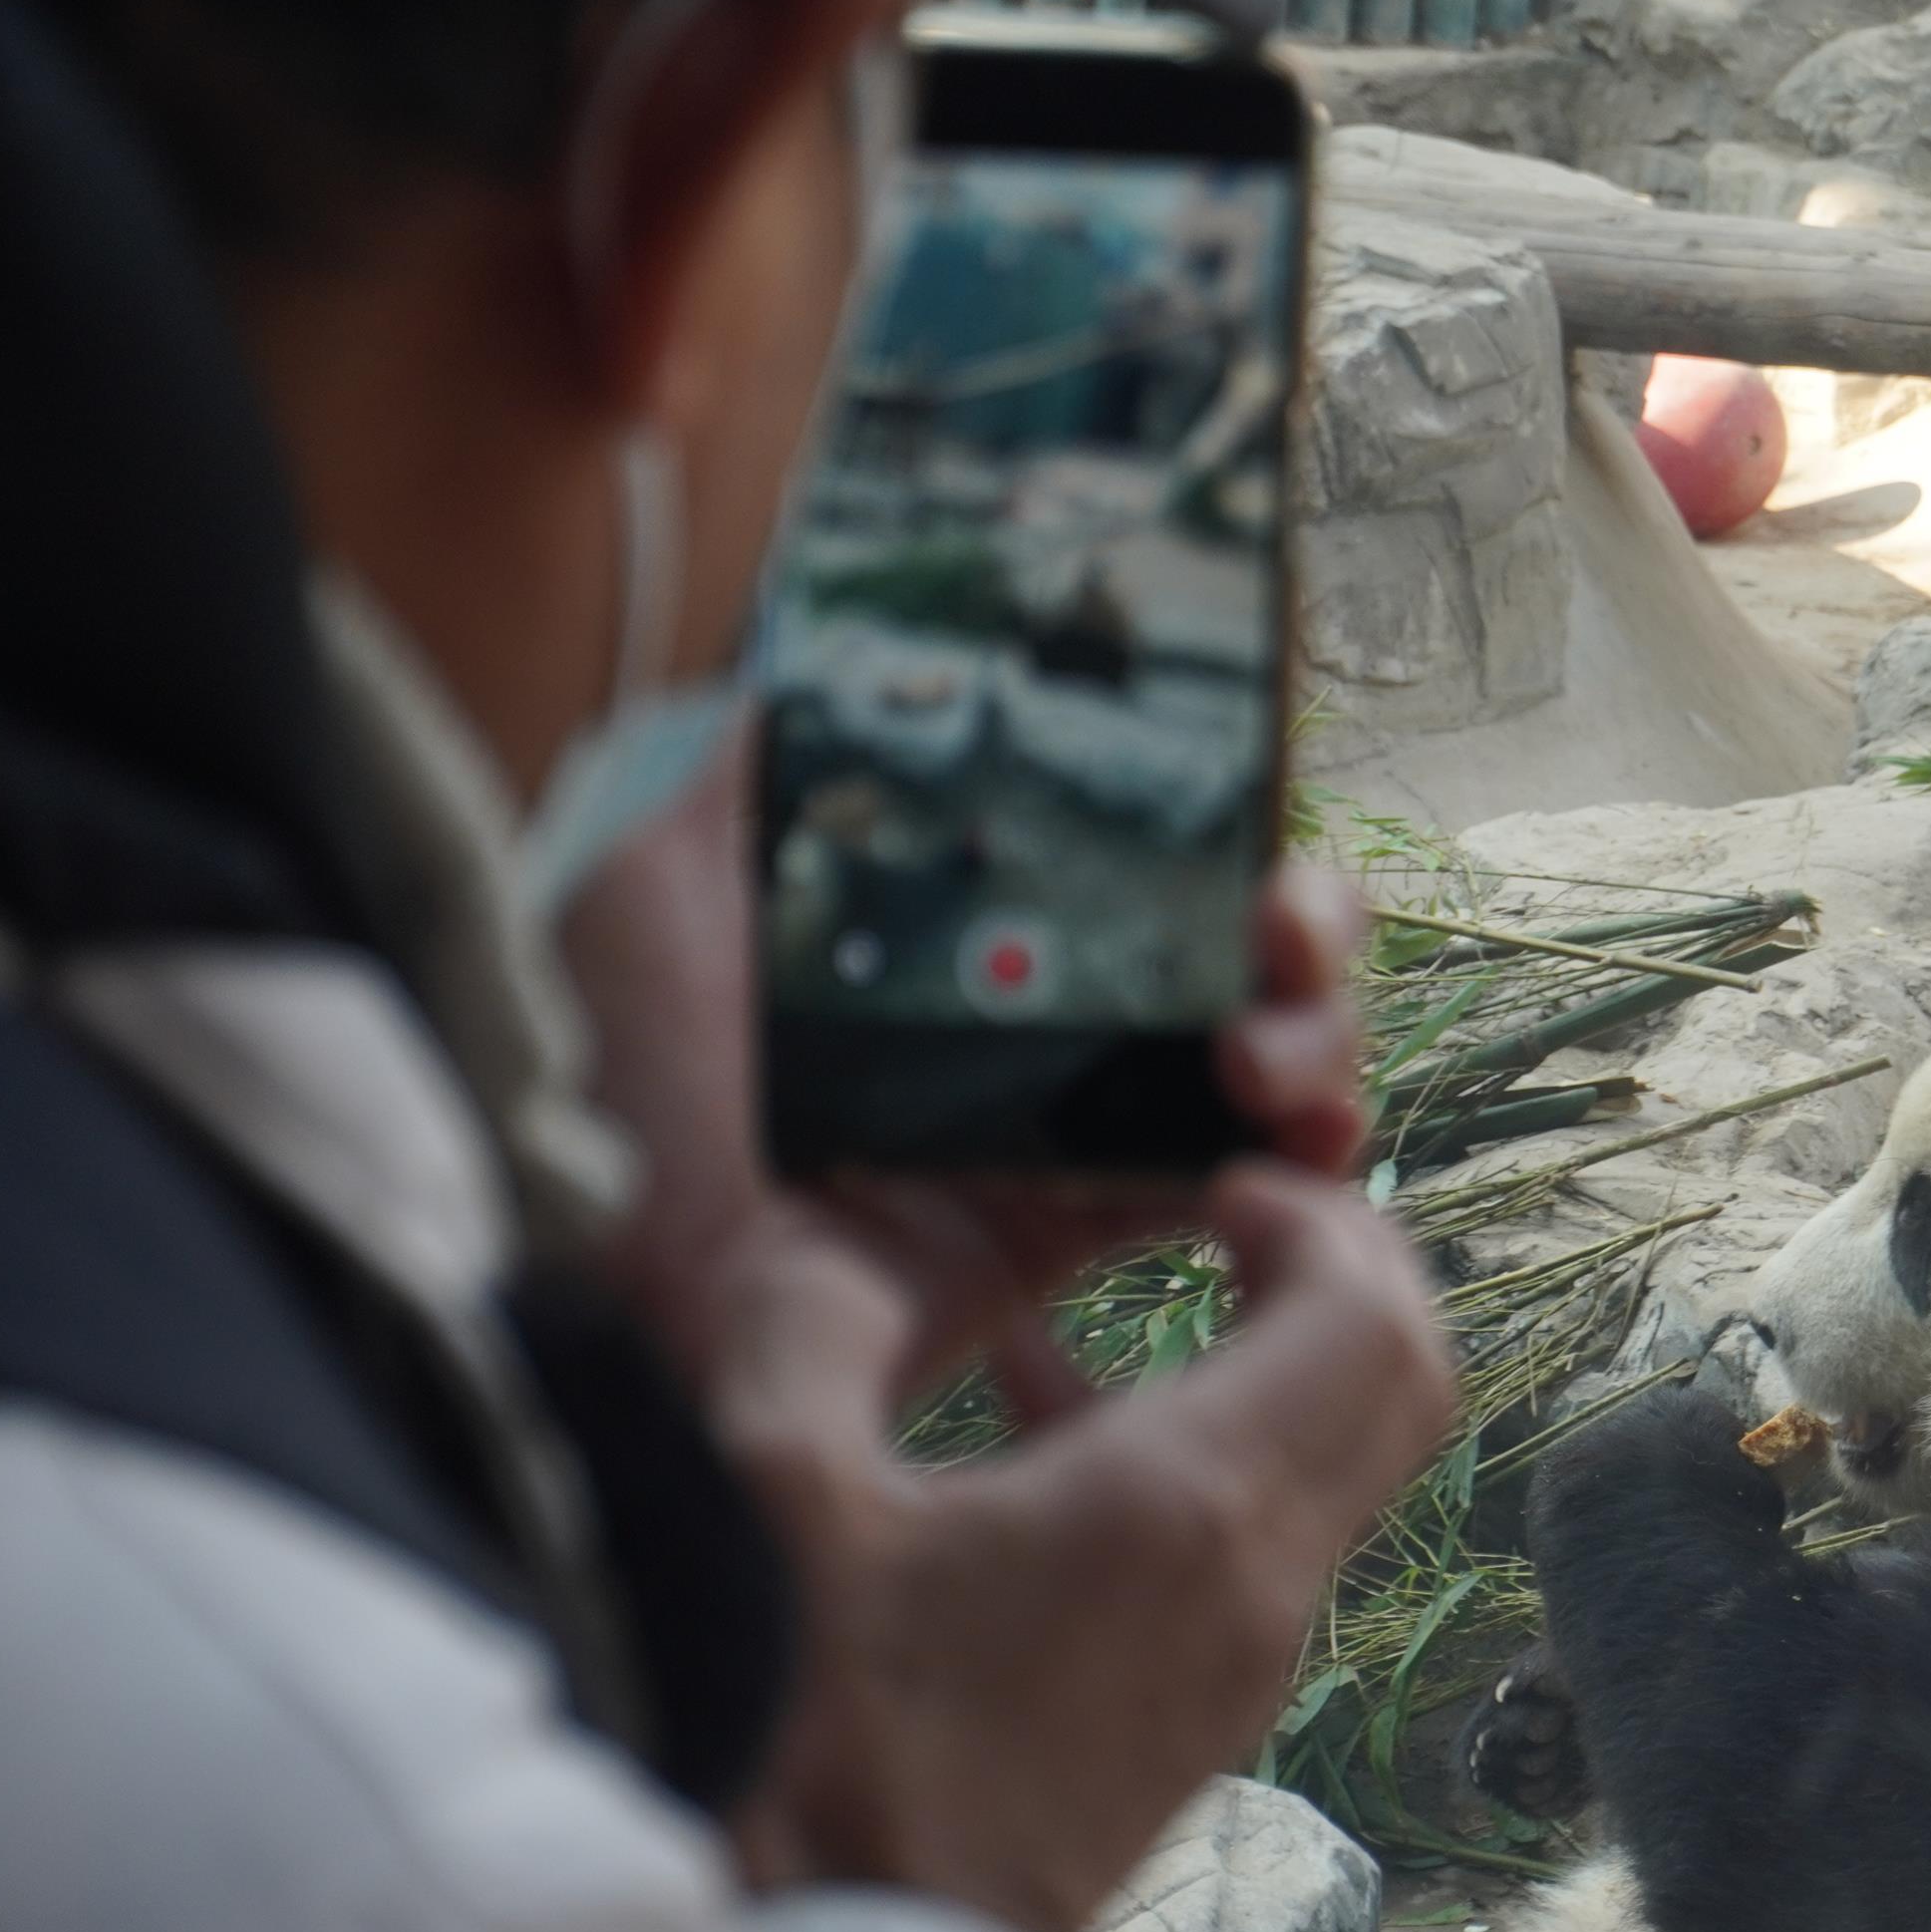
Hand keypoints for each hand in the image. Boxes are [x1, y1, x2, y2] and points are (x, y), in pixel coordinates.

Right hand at [559, 757, 1453, 1931]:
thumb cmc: (797, 1751)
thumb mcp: (764, 1492)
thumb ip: (809, 1316)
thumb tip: (837, 1221)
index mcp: (1190, 1506)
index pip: (1375, 1317)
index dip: (1327, 1216)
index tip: (1218, 1174)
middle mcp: (1257, 1585)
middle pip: (1396, 1383)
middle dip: (1334, 1270)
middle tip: (1224, 1210)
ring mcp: (1239, 1663)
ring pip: (1328, 1462)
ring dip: (1251, 1359)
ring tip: (1094, 1300)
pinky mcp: (1190, 1717)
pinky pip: (1248, 1542)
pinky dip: (1190, 1452)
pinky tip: (1026, 1423)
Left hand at [564, 747, 1372, 1399]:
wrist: (620, 1290)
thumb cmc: (617, 1084)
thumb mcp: (656, 885)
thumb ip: (757, 767)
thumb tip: (837, 641)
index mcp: (954, 922)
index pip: (1133, 846)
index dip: (1216, 821)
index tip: (1243, 810)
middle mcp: (1028, 1015)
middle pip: (1230, 942)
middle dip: (1300, 924)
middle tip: (1276, 941)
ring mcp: (1063, 1127)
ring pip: (1261, 1054)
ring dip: (1313, 1036)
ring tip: (1264, 1062)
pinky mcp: (1079, 1235)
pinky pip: (1239, 1192)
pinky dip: (1303, 1163)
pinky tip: (1296, 1143)